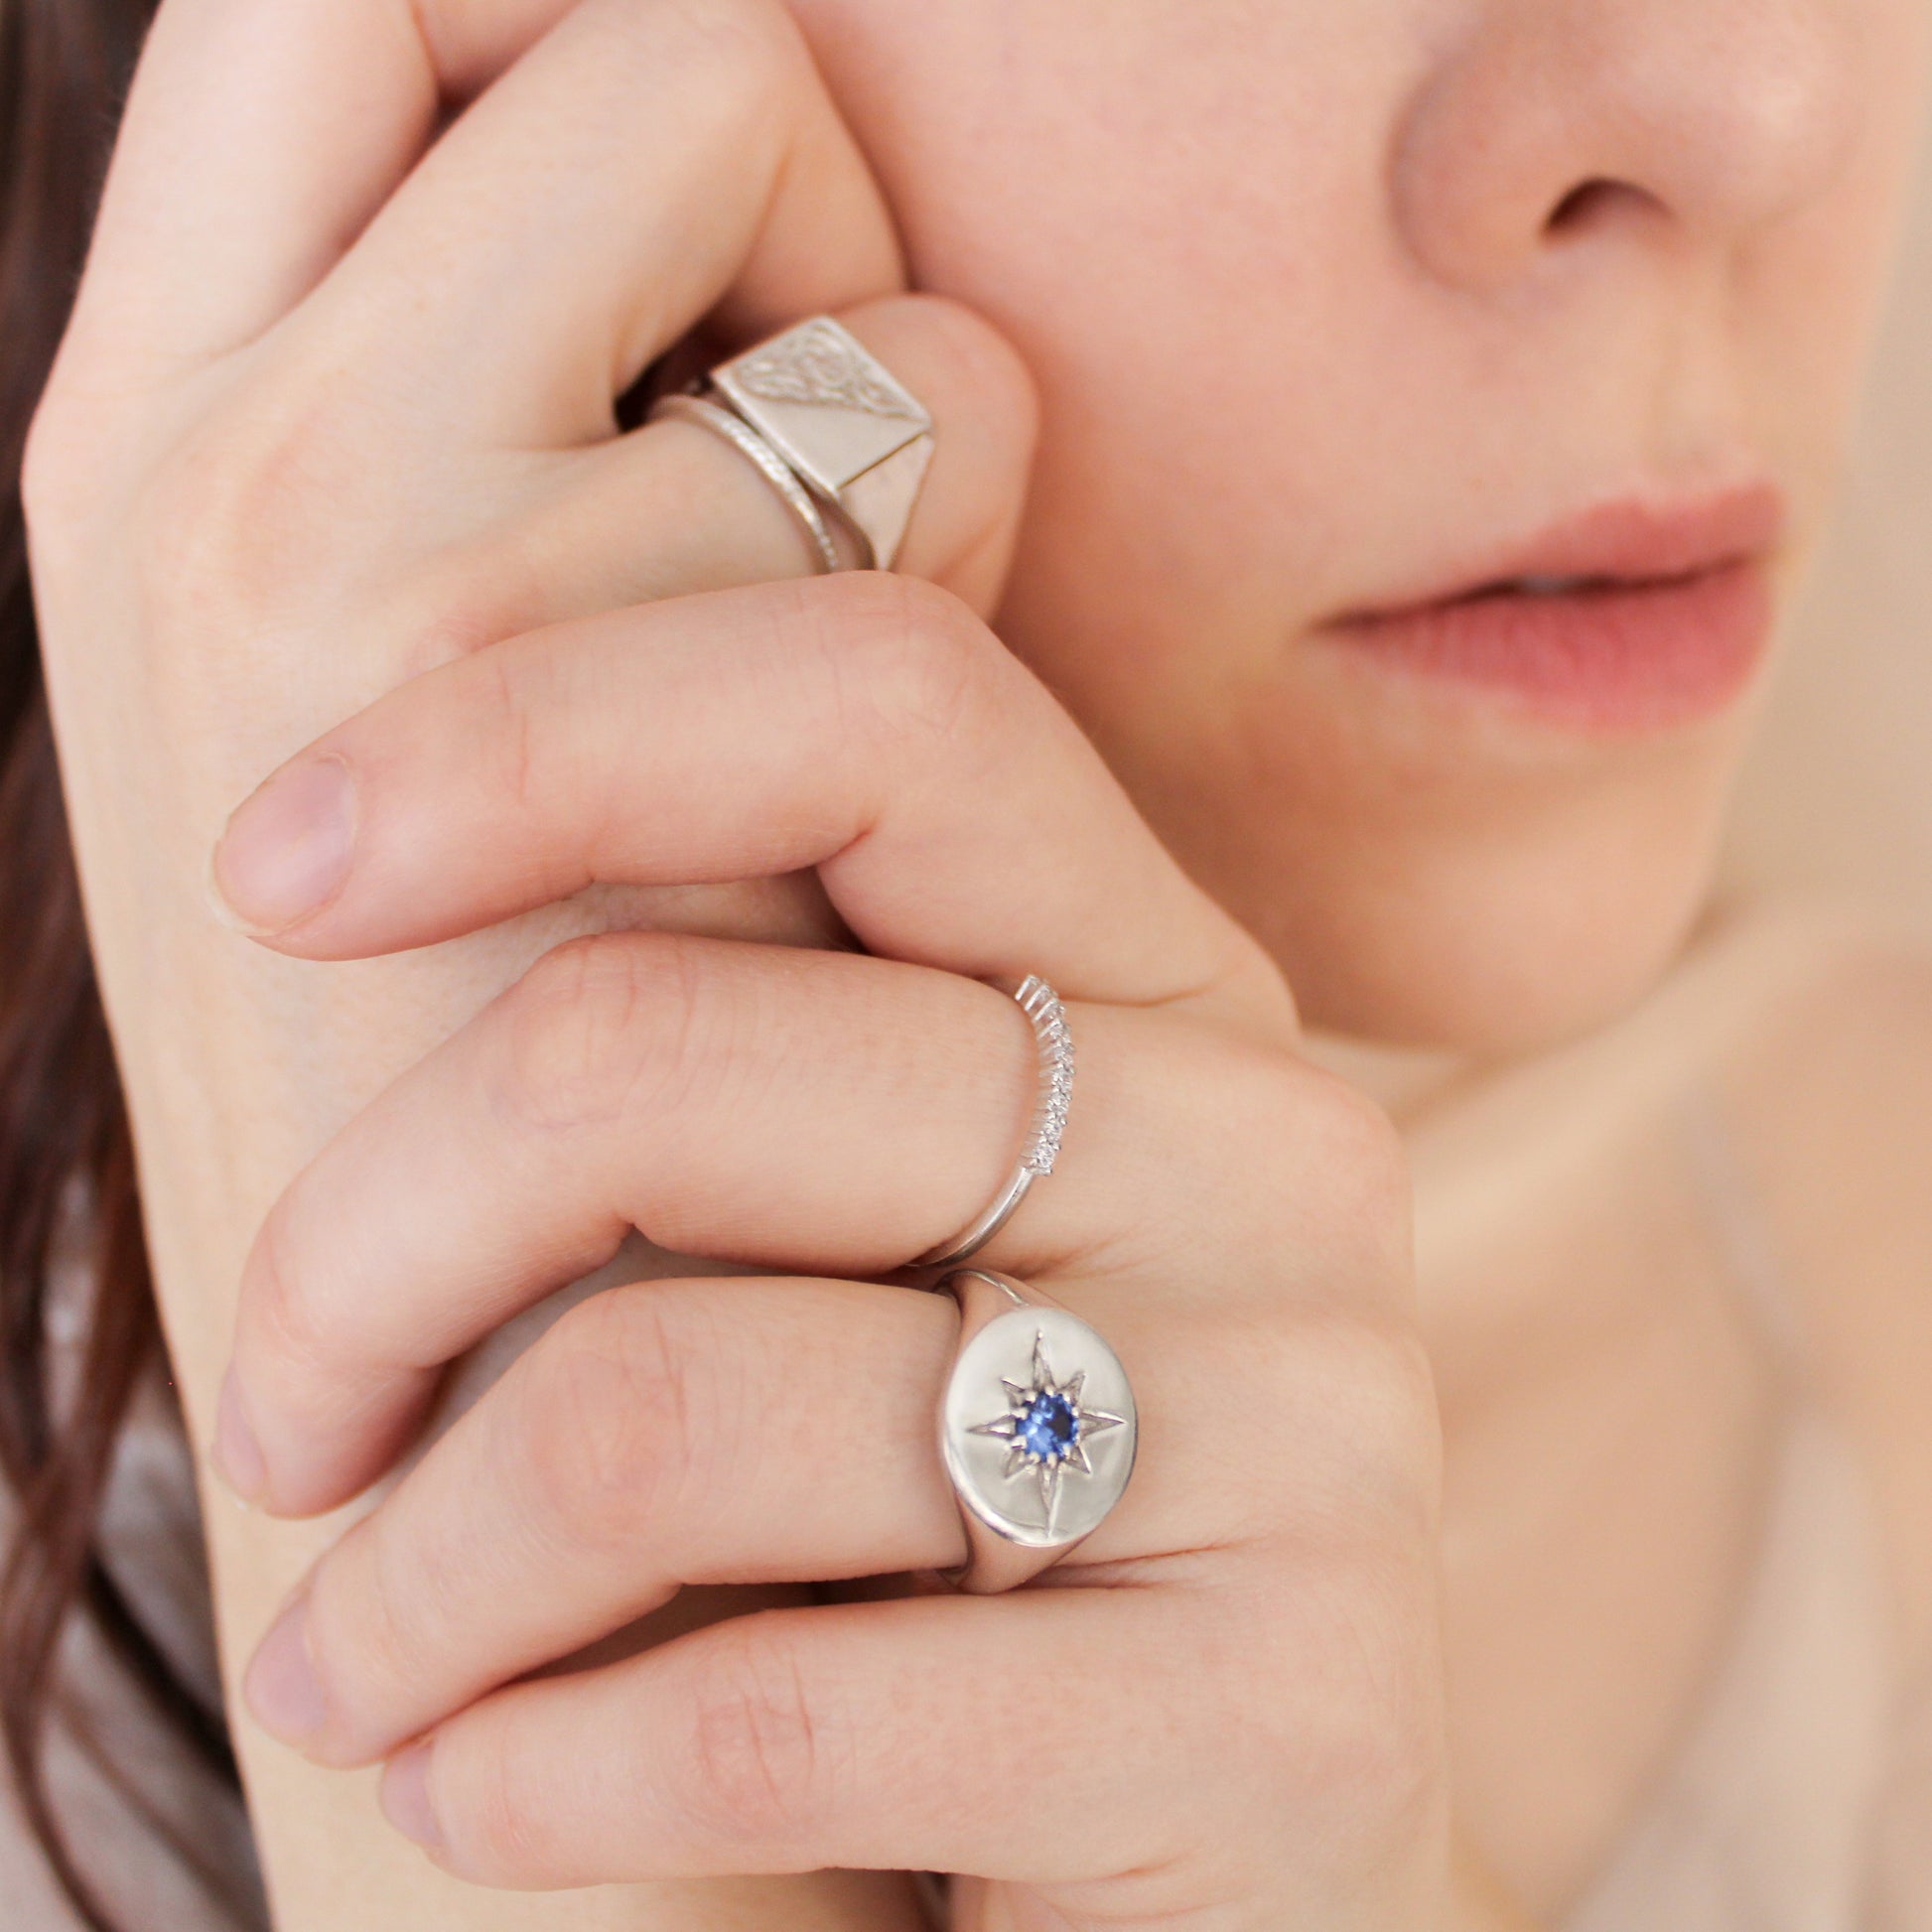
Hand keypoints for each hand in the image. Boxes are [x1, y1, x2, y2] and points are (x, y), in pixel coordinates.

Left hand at [210, 570, 1452, 1928]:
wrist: (1210, 1879)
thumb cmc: (947, 1527)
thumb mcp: (862, 1242)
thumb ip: (716, 1056)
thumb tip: (327, 848)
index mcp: (1153, 985)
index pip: (876, 705)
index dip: (541, 737)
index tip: (276, 868)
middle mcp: (1261, 1148)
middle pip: (653, 1052)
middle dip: (356, 1252)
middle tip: (287, 1423)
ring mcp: (1305, 1425)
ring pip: (661, 1404)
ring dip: (414, 1577)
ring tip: (358, 1666)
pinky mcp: (1287, 1717)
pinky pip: (768, 1719)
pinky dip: (532, 1774)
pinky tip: (480, 1793)